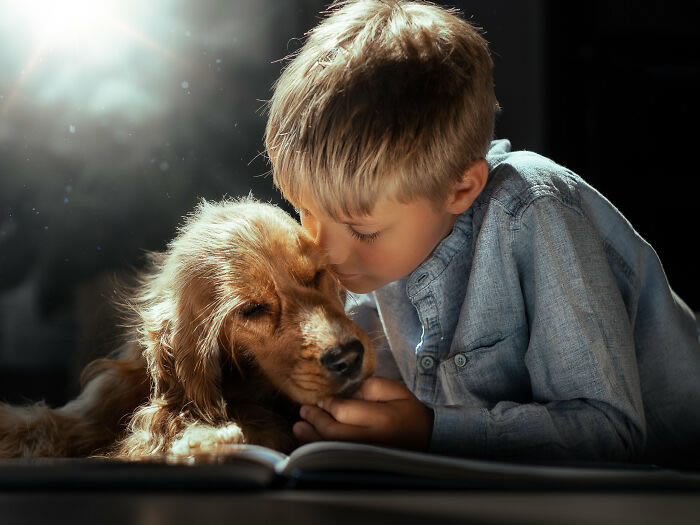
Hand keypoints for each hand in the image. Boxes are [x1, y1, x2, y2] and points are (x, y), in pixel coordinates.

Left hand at [293, 376, 433, 450]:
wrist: (427, 439)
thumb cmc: (409, 412)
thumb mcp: (396, 391)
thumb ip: (371, 386)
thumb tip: (346, 392)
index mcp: (381, 418)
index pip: (344, 411)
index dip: (328, 404)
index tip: (321, 399)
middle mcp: (371, 440)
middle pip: (333, 432)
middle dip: (315, 420)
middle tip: (303, 410)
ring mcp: (365, 455)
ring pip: (331, 448)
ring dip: (312, 437)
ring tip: (299, 426)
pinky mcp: (362, 463)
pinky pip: (335, 457)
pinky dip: (320, 449)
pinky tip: (311, 441)